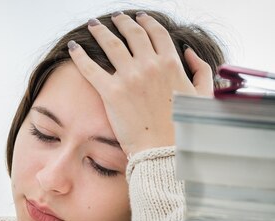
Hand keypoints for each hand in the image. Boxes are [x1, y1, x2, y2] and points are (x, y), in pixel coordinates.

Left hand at [68, 11, 212, 156]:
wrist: (164, 150)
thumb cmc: (184, 127)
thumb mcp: (202, 94)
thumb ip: (200, 69)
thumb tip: (188, 52)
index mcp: (172, 63)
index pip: (157, 33)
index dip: (147, 22)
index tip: (139, 17)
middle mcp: (149, 65)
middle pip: (133, 34)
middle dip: (123, 22)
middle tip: (115, 17)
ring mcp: (129, 77)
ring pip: (111, 44)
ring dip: (101, 31)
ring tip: (93, 24)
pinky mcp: (111, 93)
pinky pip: (91, 68)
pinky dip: (80, 55)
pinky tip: (73, 47)